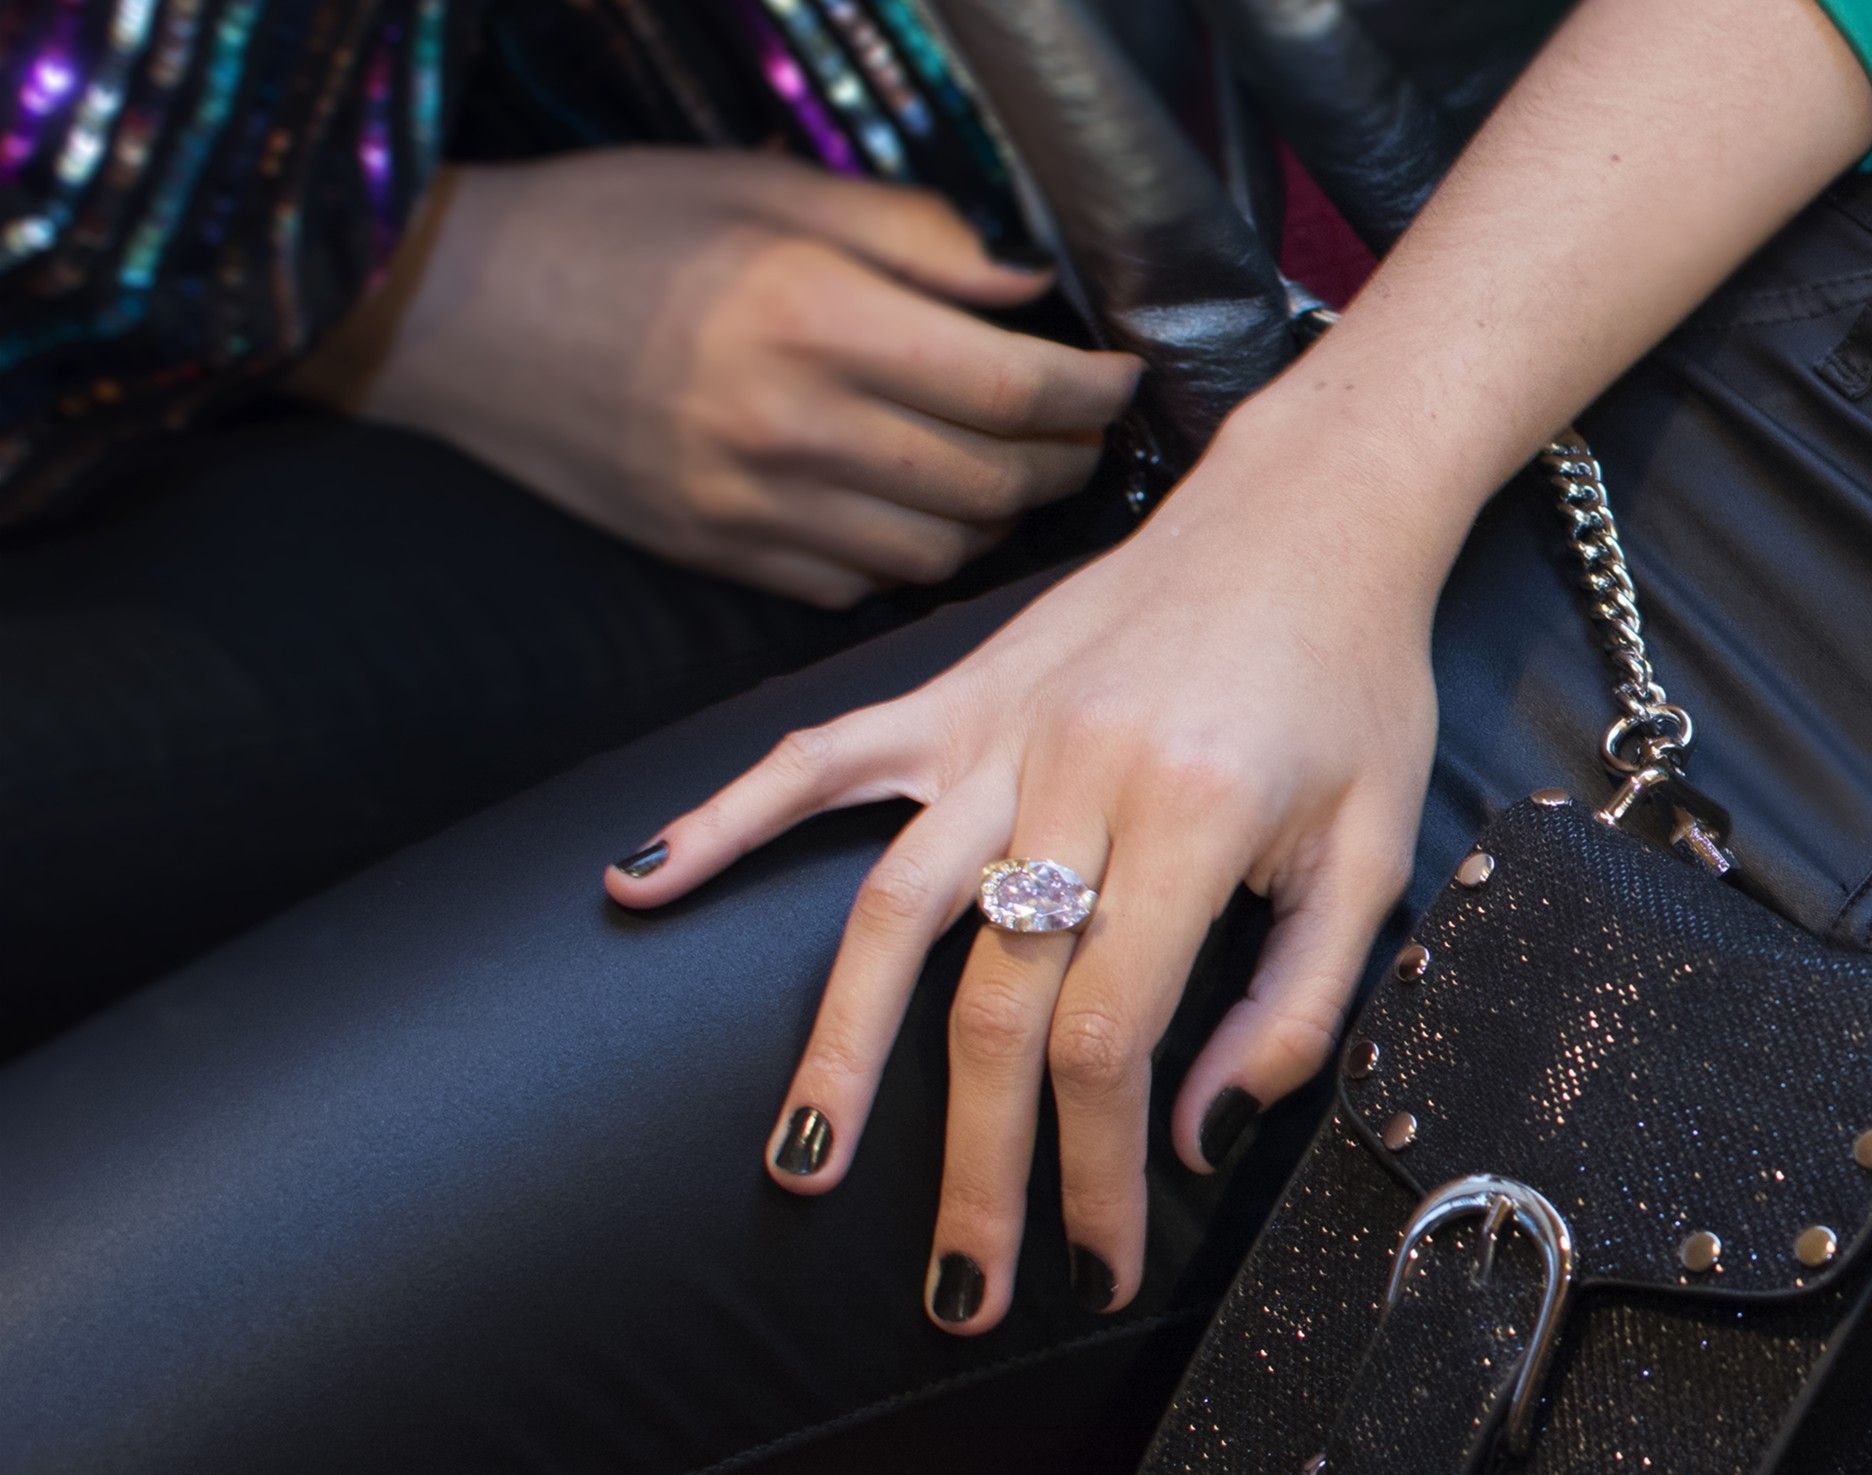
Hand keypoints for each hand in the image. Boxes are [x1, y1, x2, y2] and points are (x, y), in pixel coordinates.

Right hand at [289, 148, 1142, 606]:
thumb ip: (913, 240)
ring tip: (1014, 470)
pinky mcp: (724, 554)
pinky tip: (920, 507)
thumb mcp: (767, 190)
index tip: (1122, 376)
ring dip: (999, 517)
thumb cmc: (611, 225)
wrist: (445, 312)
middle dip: (1066, 460)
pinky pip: (862, 582)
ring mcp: (757, 506)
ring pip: (942, 549)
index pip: (1015, 385)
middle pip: (996, 480)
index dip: (1094, 390)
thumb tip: (1026, 291)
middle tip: (1086, 430)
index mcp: (818, 318)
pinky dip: (913, 553)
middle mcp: (796, 426)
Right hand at [605, 418, 1444, 1328]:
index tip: (1097, 1260)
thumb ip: (1298, 1003)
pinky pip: (823, 760)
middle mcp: (1076, 778)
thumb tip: (1200, 1133)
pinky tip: (639, 888)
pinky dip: (727, 820)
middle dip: (974, 1166)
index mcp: (1192, 821)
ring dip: (839, 1050)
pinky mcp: (955, 694)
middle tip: (959, 1292)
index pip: (1110, 1034)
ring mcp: (998, 733)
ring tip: (800, 1168)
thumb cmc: (1352, 689)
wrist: (1309, 513)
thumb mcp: (1375, 852)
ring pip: (890, 909)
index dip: (1097, 1165)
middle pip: (994, 1004)